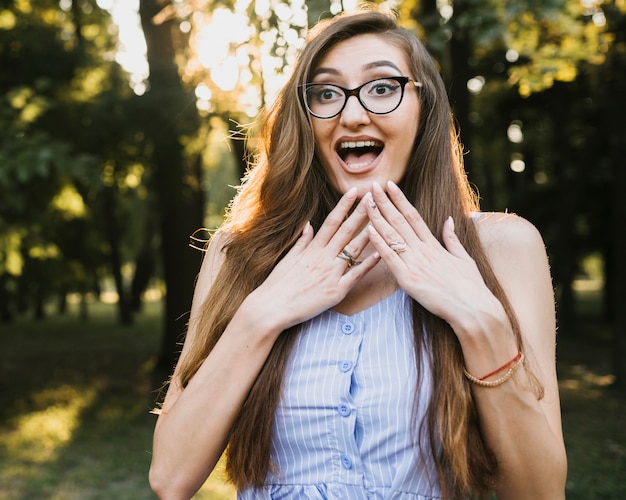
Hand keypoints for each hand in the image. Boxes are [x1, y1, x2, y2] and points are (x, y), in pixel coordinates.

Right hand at [249, 188, 379, 329]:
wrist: (272, 308)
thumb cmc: (278, 284)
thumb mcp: (288, 259)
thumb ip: (302, 242)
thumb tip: (309, 225)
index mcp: (312, 249)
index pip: (331, 221)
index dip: (344, 205)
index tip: (354, 192)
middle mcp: (323, 258)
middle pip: (346, 231)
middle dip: (361, 213)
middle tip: (374, 197)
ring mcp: (331, 274)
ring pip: (354, 250)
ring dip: (369, 233)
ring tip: (383, 219)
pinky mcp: (336, 291)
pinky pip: (356, 275)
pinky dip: (368, 264)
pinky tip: (380, 254)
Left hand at [365, 181, 499, 334]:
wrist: (473, 309)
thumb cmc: (470, 287)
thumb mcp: (464, 258)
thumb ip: (452, 239)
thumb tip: (448, 220)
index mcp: (434, 245)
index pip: (413, 216)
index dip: (400, 199)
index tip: (390, 186)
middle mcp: (423, 250)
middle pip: (399, 220)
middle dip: (384, 202)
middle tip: (372, 186)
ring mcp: (414, 263)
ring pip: (392, 235)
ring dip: (377, 217)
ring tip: (365, 202)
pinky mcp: (408, 279)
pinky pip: (390, 257)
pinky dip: (379, 243)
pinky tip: (368, 229)